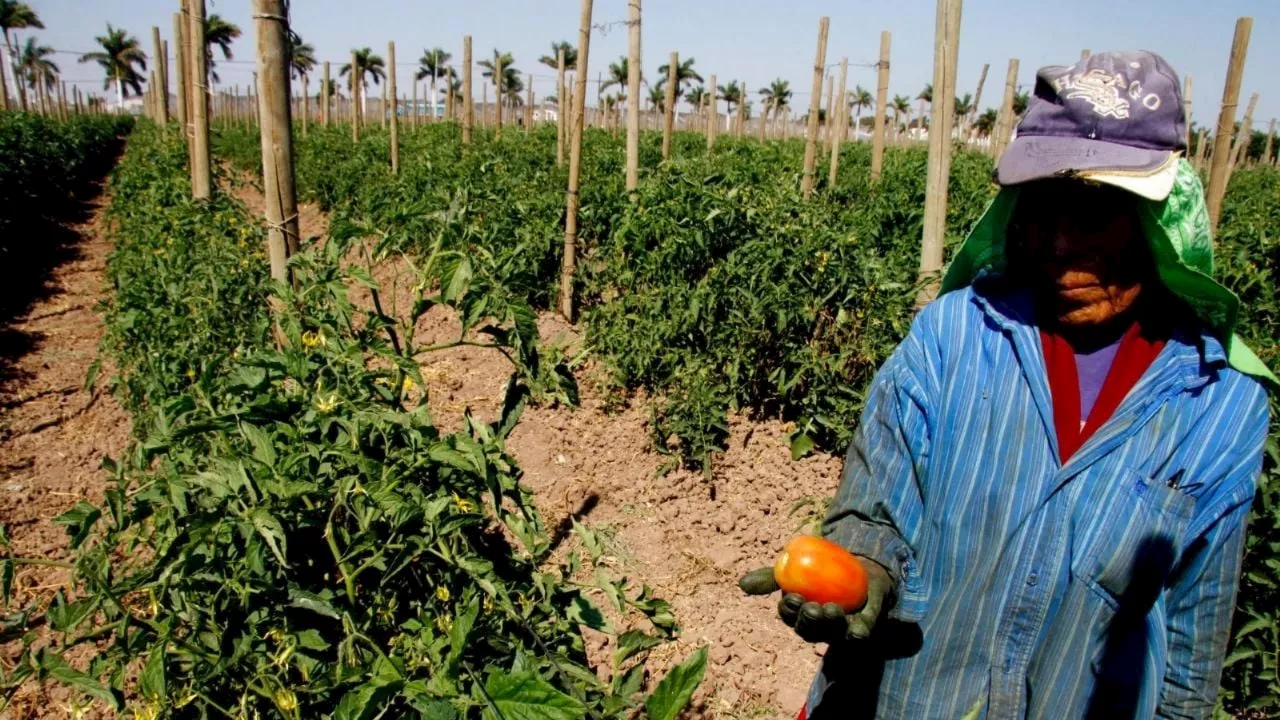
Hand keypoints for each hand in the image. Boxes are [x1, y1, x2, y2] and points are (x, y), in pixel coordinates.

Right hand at [738, 556, 893, 643]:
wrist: (858, 566)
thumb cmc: (821, 569)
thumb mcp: (796, 567)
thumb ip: (772, 577)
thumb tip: (742, 584)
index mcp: (799, 614)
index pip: (790, 617)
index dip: (790, 611)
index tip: (794, 597)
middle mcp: (818, 627)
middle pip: (809, 631)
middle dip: (809, 621)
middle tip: (813, 607)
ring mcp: (840, 629)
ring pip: (832, 634)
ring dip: (830, 625)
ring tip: (832, 609)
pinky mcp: (863, 626)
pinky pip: (860, 632)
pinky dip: (858, 632)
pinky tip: (856, 628)